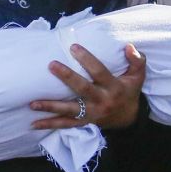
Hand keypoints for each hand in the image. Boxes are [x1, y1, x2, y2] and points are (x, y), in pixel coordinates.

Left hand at [30, 43, 145, 130]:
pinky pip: (65, 125)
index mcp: (114, 87)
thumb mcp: (138, 76)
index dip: (87, 60)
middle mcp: (101, 101)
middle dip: (67, 77)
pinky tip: (34, 124)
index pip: (99, 72)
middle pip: (82, 89)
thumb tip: (128, 46)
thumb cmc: (129, 92)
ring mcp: (91, 114)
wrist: (128, 119)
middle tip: (51, 65)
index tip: (73, 47)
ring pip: (70, 111)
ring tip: (33, 103)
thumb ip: (137, 60)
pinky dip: (50, 125)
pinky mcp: (83, 122)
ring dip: (51, 107)